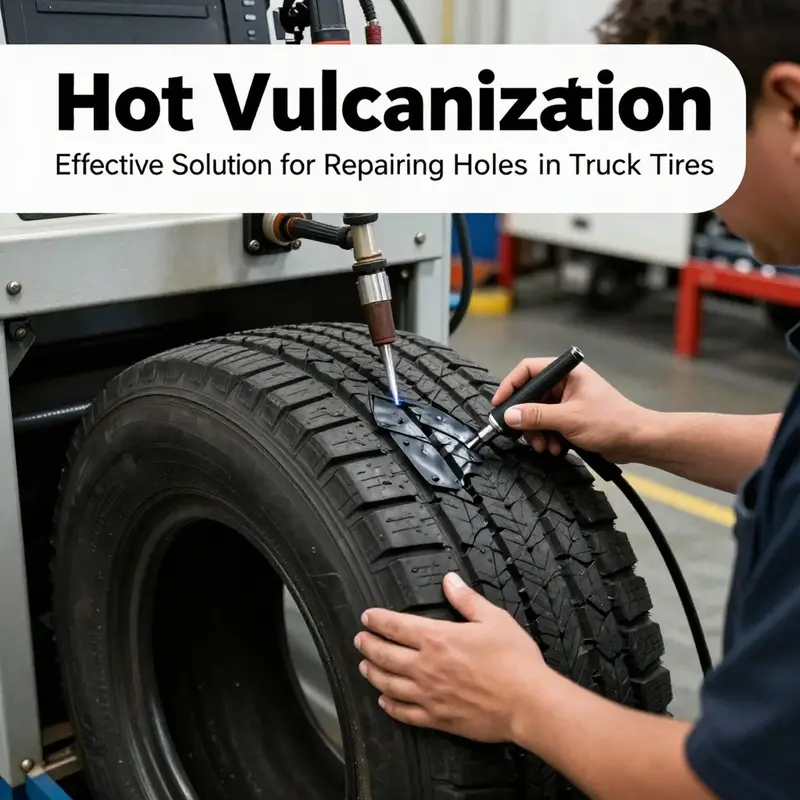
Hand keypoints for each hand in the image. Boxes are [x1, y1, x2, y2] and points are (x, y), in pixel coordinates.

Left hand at [354, 573, 547, 743]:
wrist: (528, 703)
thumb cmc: (514, 660)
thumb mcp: (493, 618)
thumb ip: (466, 599)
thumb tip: (449, 580)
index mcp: (437, 638)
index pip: (395, 626)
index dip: (377, 620)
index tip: (367, 617)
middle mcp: (426, 667)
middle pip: (384, 655)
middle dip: (368, 645)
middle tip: (359, 639)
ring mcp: (429, 695)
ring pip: (388, 684)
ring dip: (373, 673)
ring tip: (364, 667)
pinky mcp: (437, 718)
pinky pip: (405, 713)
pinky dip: (390, 706)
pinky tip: (384, 701)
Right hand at [493, 357, 653, 462]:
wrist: (638, 441)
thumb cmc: (613, 422)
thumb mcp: (569, 419)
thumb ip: (537, 416)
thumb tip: (510, 415)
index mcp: (567, 373)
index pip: (528, 370)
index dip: (510, 385)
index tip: (499, 405)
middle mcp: (565, 383)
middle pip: (531, 396)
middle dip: (527, 419)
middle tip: (524, 435)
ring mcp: (568, 401)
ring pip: (538, 414)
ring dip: (537, 433)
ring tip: (545, 446)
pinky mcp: (570, 417)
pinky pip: (548, 425)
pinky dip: (547, 437)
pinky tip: (554, 448)